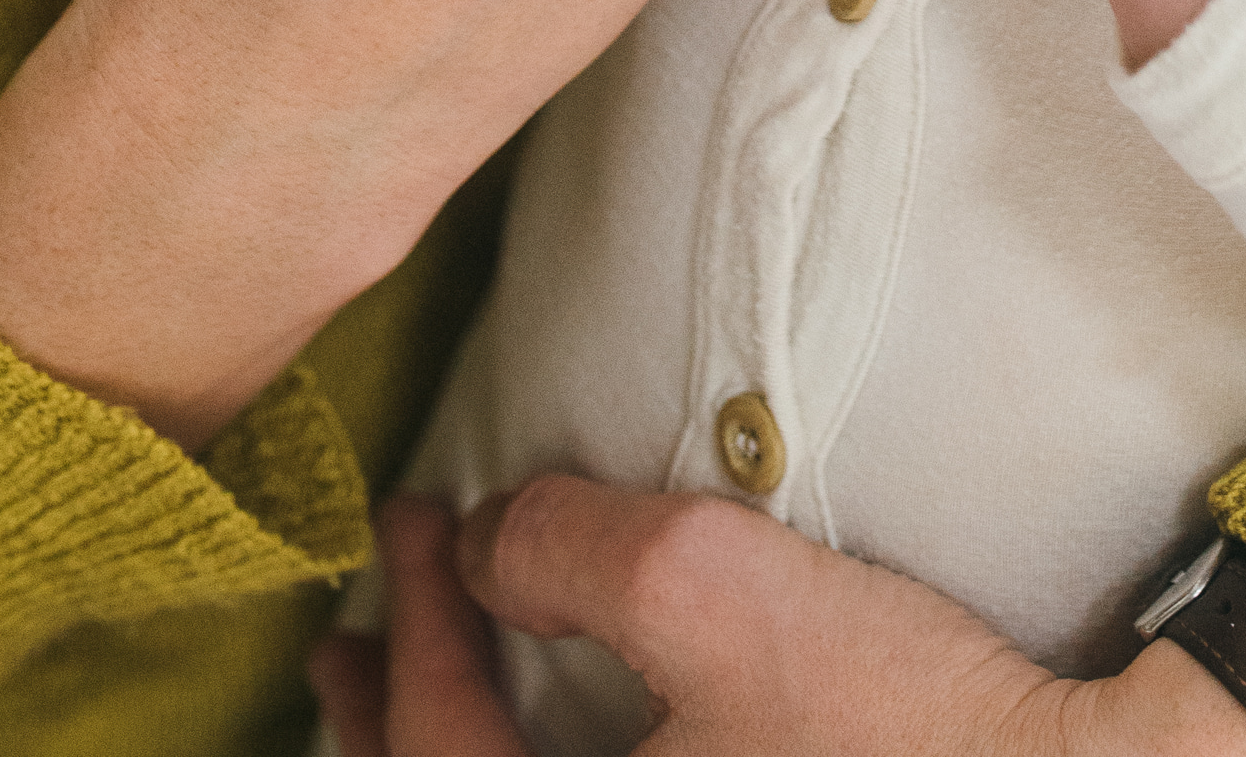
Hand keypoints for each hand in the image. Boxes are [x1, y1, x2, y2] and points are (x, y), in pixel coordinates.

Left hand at [308, 484, 1245, 756]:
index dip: (410, 619)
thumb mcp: (711, 588)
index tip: (415, 512)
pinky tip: (565, 750)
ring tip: (408, 701)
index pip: (436, 746)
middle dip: (386, 725)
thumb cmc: (900, 725)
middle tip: (345, 643)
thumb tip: (495, 542)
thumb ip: (569, 548)